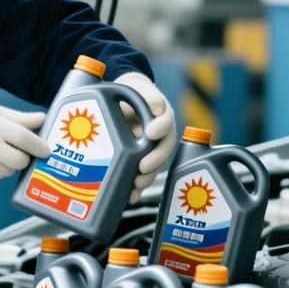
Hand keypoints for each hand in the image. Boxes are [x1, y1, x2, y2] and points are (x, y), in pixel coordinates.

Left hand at [113, 72, 176, 201]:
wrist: (122, 101)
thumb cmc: (134, 93)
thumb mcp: (141, 89)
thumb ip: (149, 96)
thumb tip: (157, 106)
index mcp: (163, 118)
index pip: (166, 124)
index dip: (160, 128)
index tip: (150, 132)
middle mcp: (160, 137)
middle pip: (163, 151)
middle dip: (154, 160)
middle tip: (143, 166)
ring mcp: (151, 151)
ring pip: (154, 167)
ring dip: (146, 178)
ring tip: (136, 185)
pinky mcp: (139, 162)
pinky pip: (141, 177)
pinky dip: (137, 189)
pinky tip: (130, 198)